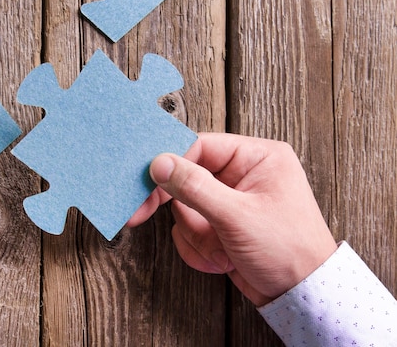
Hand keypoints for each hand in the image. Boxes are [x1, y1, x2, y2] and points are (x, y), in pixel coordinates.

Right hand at [128, 133, 337, 305]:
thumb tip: (160, 163)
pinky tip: (223, 260)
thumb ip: (194, 187)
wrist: (302, 297)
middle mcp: (243, 175)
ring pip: (186, 209)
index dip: (172, 163)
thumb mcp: (237, 216)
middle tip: (140, 214)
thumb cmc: (287, 250)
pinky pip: (190, 230)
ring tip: (223, 250)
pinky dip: (200, 249)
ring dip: (197, 235)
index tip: (146, 180)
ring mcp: (230, 202)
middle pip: (187, 178)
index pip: (200, 147)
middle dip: (182, 209)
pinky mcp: (221, 226)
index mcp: (257, 157)